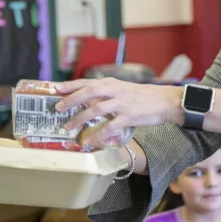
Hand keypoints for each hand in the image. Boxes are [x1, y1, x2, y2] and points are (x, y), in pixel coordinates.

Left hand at [54, 78, 183, 145]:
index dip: (70, 85)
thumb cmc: (143, 97)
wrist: (165, 101)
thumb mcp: (123, 89)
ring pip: (96, 109)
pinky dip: (99, 133)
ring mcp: (122, 103)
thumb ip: (107, 93)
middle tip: (58, 109)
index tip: (55, 88)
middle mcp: (115, 91)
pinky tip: (90, 140)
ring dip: (80, 118)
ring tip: (69, 127)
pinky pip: (110, 126)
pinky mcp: (130, 116)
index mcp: (112, 83)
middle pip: (88, 92)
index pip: (87, 82)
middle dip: (71, 100)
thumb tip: (87, 101)